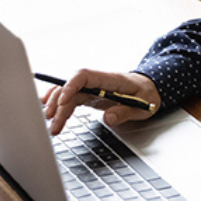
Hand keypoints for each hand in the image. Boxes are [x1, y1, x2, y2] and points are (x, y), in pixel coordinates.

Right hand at [42, 69, 161, 134]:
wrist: (150, 89)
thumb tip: (108, 118)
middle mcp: (98, 82)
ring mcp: (92, 88)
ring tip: (51, 124)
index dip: (70, 86)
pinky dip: (60, 106)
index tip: (62, 101)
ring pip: (69, 94)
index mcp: (111, 79)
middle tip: (52, 121)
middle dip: (59, 103)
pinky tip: (50, 113)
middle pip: (72, 88)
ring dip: (57, 108)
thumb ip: (125, 112)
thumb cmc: (147, 94)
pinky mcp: (90, 96)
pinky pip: (71, 99)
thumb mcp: (143, 106)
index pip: (84, 75)